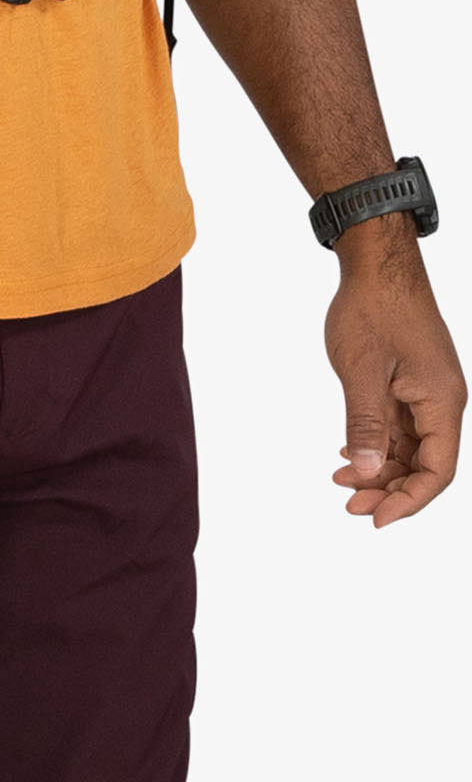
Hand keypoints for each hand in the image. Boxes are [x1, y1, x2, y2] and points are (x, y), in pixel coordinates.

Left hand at [324, 220, 466, 525]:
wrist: (377, 261)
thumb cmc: (373, 307)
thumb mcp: (362, 371)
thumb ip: (365, 425)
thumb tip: (366, 474)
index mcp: (441, 401)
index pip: (437, 472)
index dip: (409, 502)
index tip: (374, 520)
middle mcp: (441, 400)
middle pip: (426, 464)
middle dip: (389, 490)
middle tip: (348, 505)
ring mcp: (426, 390)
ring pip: (411, 447)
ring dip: (379, 468)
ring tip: (340, 480)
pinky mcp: (411, 380)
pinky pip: (400, 426)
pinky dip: (377, 444)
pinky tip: (347, 452)